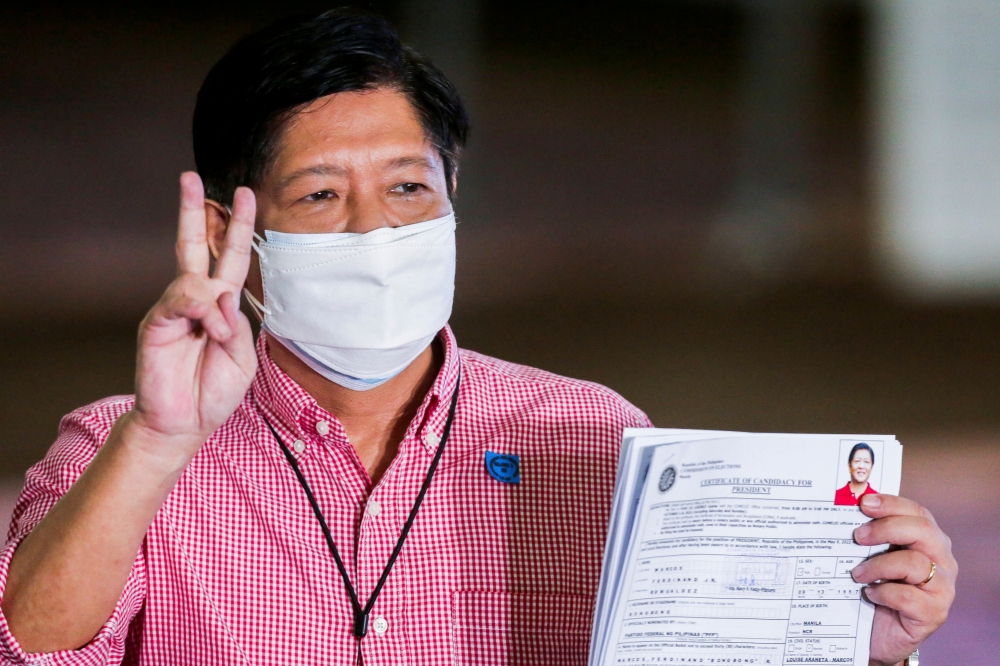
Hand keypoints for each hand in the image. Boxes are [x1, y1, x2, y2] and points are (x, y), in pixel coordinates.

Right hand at [129, 172, 257, 460]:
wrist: (185, 424)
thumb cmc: (214, 390)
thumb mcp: (244, 357)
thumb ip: (239, 324)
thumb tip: (222, 294)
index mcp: (222, 305)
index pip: (230, 257)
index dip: (238, 227)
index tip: (245, 195)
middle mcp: (196, 300)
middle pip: (195, 245)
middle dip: (195, 210)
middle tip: (192, 177)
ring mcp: (175, 309)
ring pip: (195, 278)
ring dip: (215, 304)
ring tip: (219, 337)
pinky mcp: (157, 322)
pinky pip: (182, 300)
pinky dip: (203, 314)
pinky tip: (209, 333)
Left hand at [851, 494, 956, 665]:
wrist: (877, 635)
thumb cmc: (874, 588)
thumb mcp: (871, 557)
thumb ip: (868, 536)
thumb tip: (841, 510)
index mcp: (928, 540)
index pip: (917, 512)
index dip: (892, 503)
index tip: (864, 503)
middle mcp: (941, 560)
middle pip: (923, 531)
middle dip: (887, 528)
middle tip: (857, 537)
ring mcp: (942, 588)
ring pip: (916, 563)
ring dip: (878, 566)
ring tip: (856, 574)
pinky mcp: (934, 613)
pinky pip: (909, 596)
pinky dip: (884, 592)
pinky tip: (869, 594)